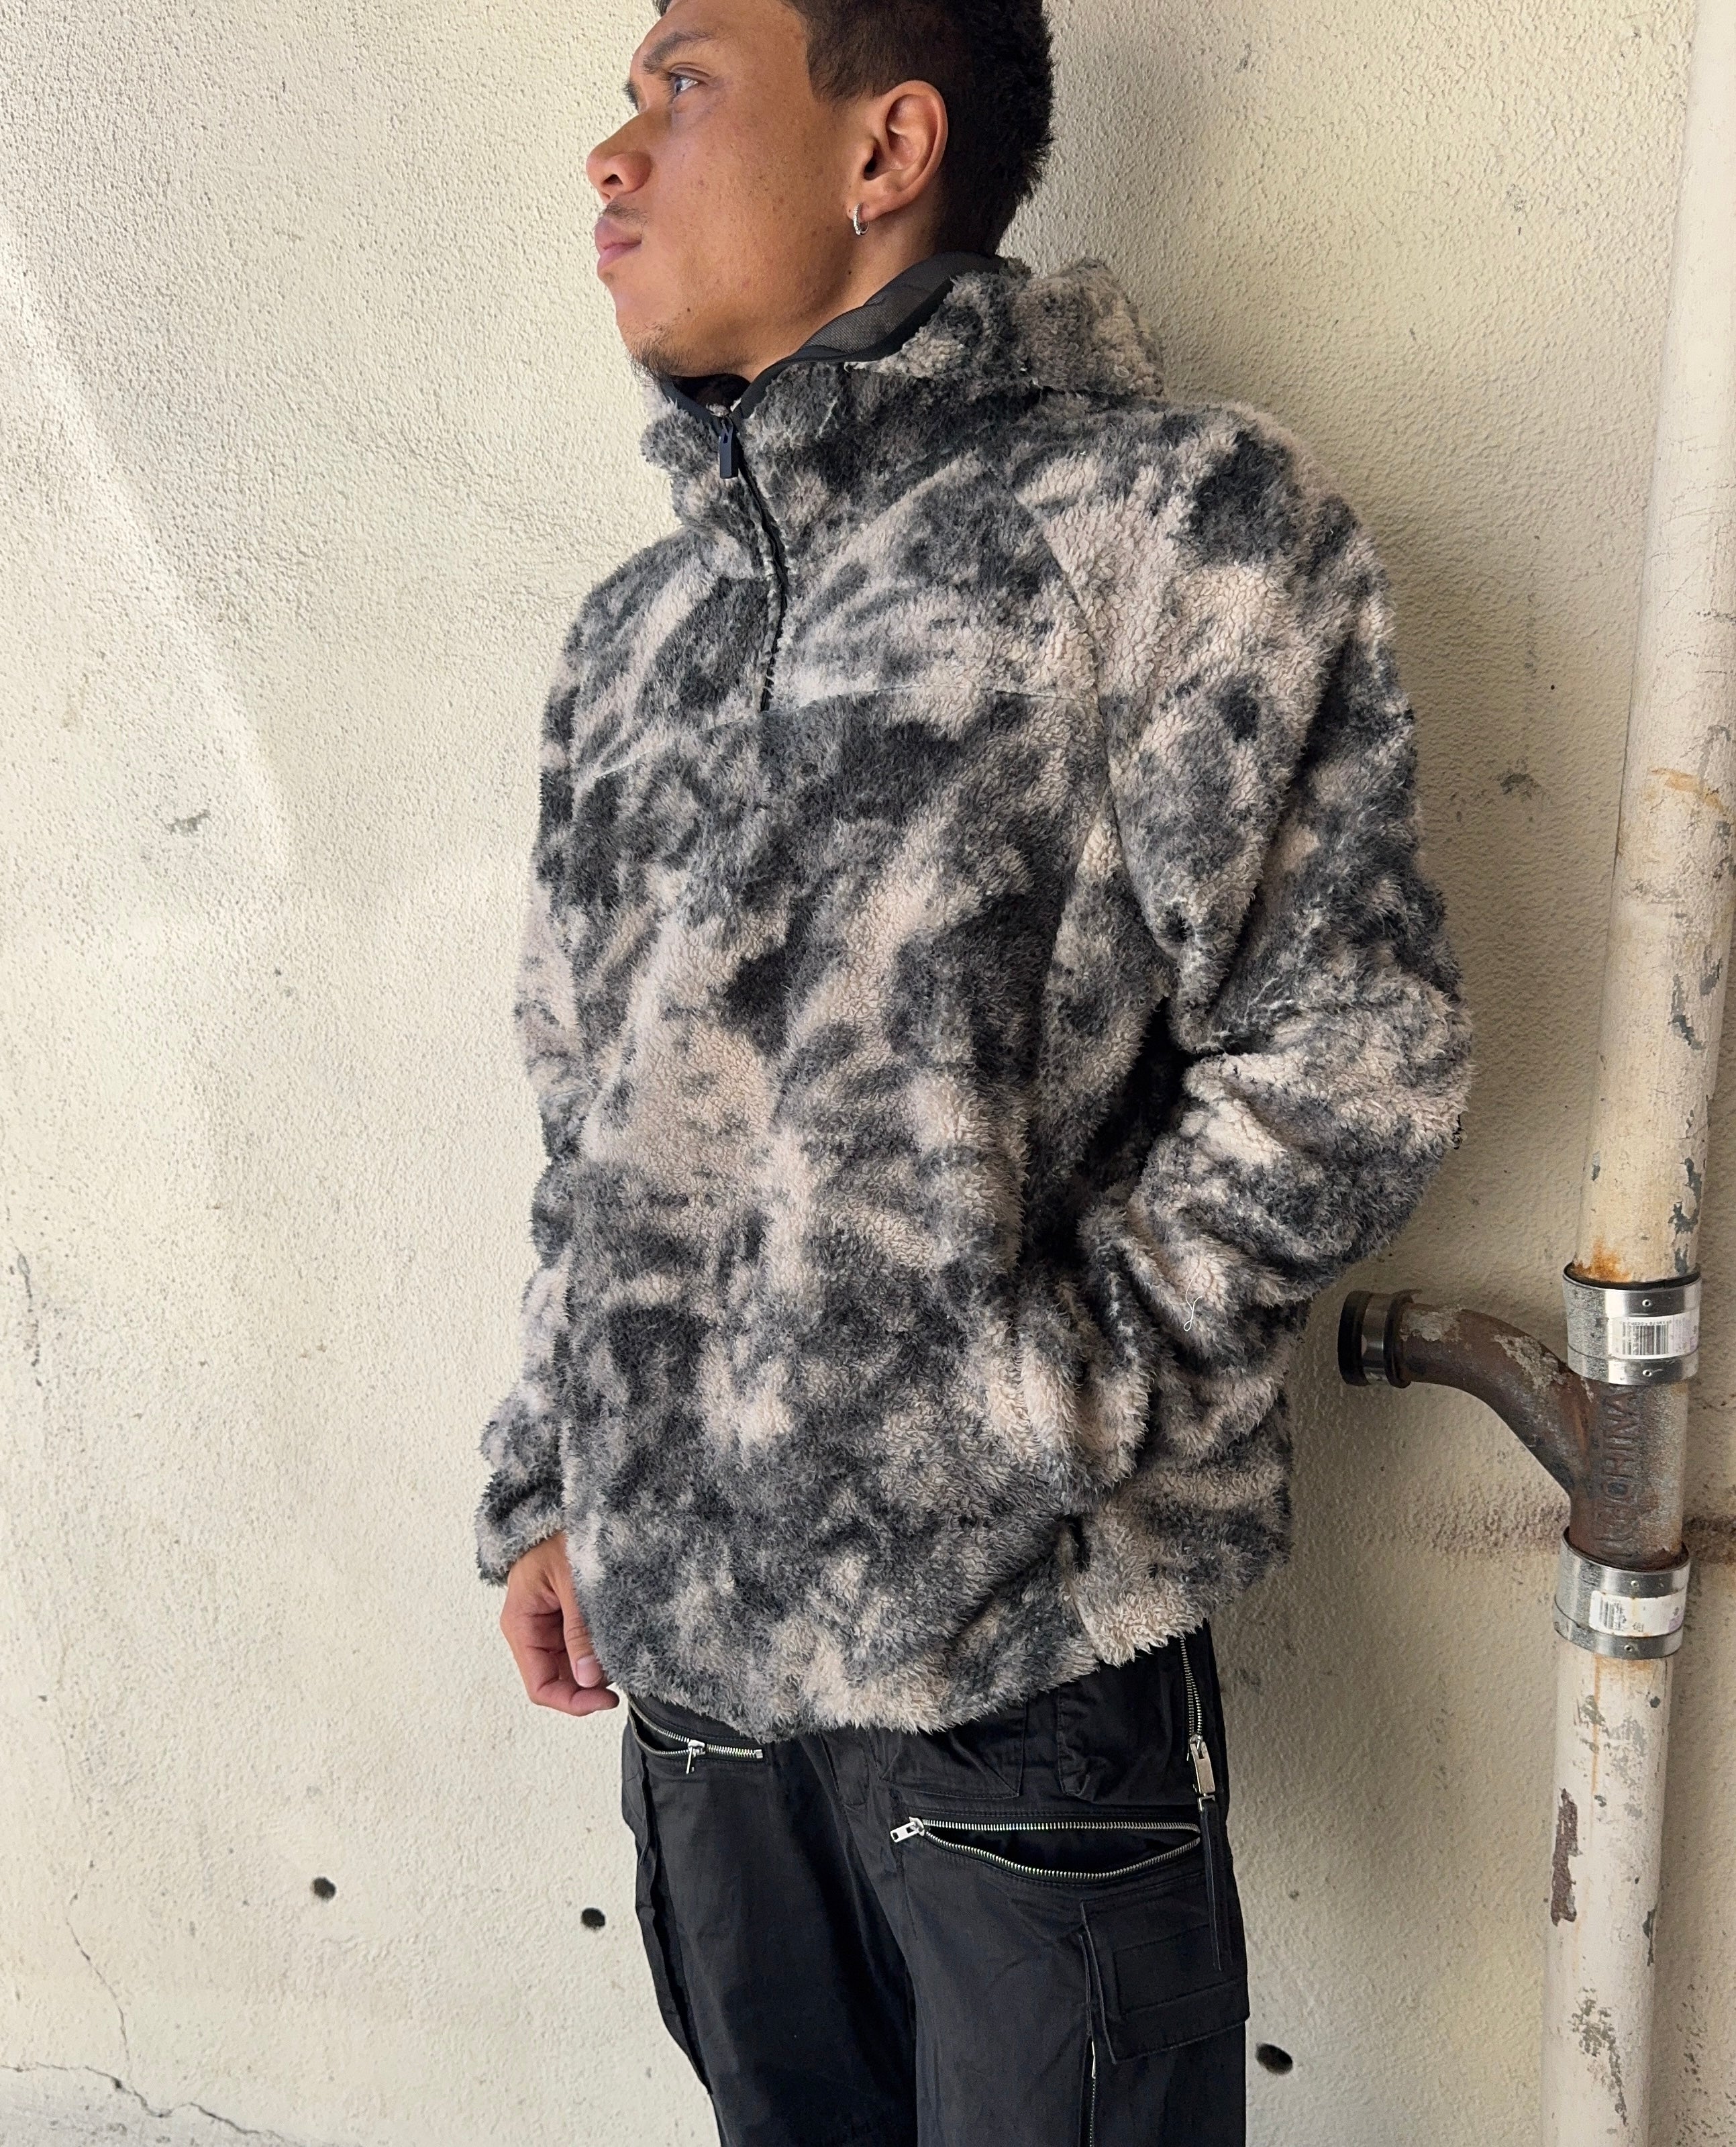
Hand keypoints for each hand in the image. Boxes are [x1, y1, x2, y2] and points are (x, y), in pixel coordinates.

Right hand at [499, 1533, 619, 1715]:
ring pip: (572, 1665)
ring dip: (596, 1666)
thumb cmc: (559, 1531)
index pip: (540, 1686)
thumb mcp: (572, 1581)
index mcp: (521, 1624)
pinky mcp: (566, 1613)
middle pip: (558, 1679)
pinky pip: (580, 1643)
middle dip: (589, 1685)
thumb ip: (579, 1631)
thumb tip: (587, 1680)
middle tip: (624, 1672)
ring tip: (623, 1647)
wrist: (563, 1501)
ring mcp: (549, 1622)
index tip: (608, 1699)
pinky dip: (599, 1647)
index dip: (572, 1701)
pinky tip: (618, 1637)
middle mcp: (531, 1628)